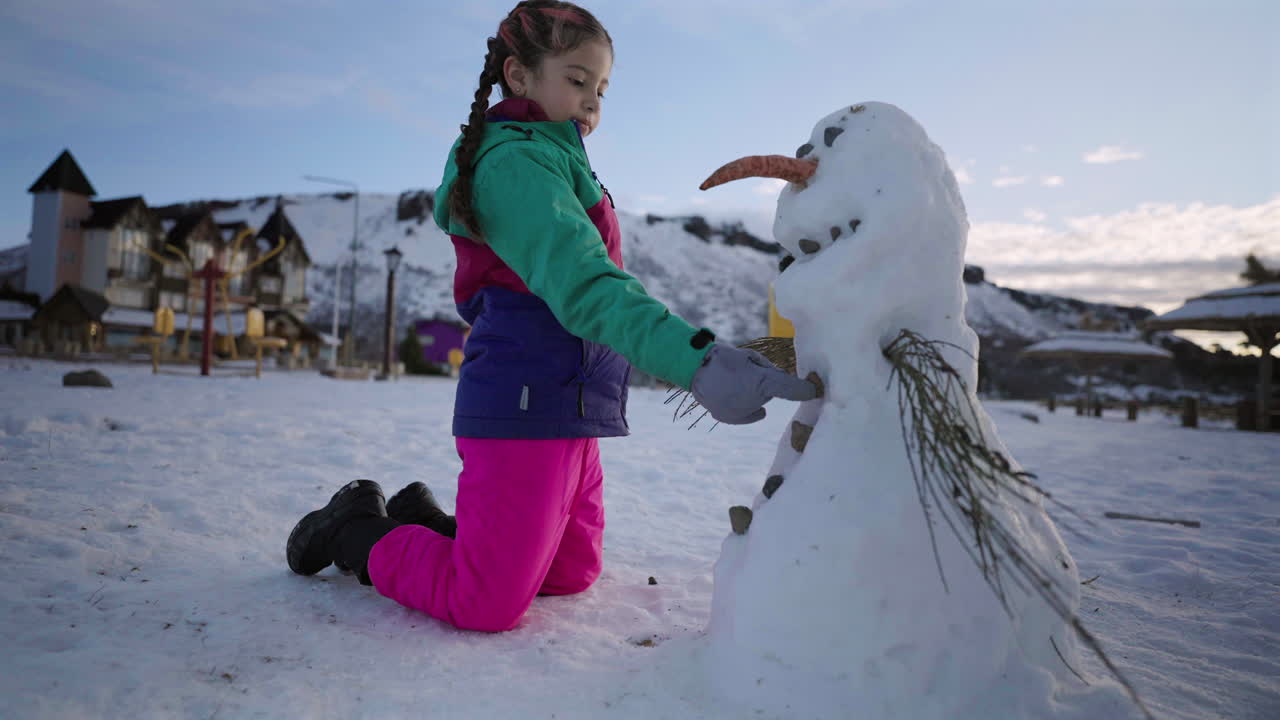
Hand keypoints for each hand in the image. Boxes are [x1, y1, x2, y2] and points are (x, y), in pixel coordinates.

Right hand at [690, 344, 818, 423]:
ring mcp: (743, 412)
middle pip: (772, 394)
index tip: (814, 391)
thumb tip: (780, 379)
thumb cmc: (724, 359)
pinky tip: (737, 398)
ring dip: (755, 396)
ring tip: (736, 383)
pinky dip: (746, 408)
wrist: (695, 369)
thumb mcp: (750, 357)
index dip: (806, 390)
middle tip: (749, 373)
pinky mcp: (731, 418)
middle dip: (767, 386)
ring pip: (759, 403)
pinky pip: (748, 414)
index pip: (793, 390)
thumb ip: (769, 369)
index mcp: (764, 382)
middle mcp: (756, 401)